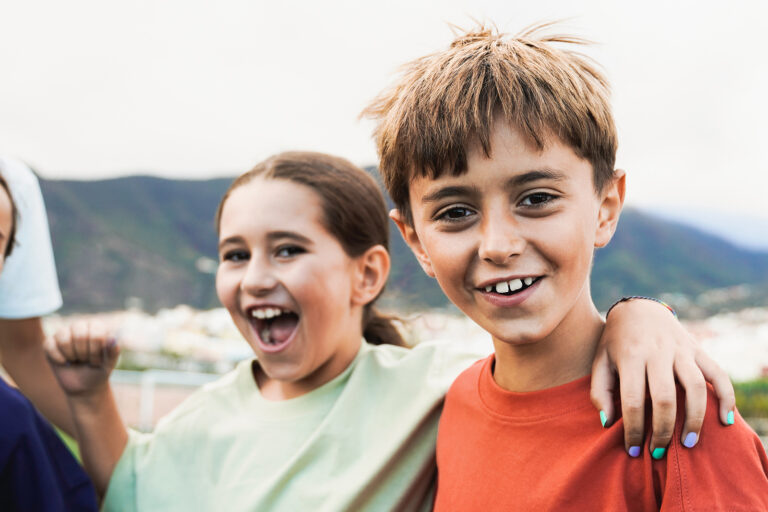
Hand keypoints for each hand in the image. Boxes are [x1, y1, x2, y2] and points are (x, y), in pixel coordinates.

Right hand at [44, 321, 118, 397]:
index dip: (95, 349)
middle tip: (86, 361)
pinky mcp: (50, 343)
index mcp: (97, 327)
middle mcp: (80, 327)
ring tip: (76, 361)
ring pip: (63, 337)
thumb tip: (112, 339)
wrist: (85, 386)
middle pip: (79, 332)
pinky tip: (64, 362)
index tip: (96, 361)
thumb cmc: (99, 370)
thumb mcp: (109, 364)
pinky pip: (49, 344)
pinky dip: (58, 357)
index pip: (96, 331)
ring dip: (71, 354)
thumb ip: (113, 351)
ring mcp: (64, 334)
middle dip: (83, 352)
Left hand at [590, 298, 735, 456]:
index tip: (633, 451)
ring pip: (695, 387)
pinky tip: (724, 420)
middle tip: (658, 452)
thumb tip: (607, 423)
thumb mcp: (599, 362)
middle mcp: (657, 352)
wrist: (637, 310)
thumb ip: (600, 392)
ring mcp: (680, 349)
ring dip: (694, 419)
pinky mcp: (698, 349)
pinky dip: (726, 396)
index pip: (632, 400)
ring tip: (688, 443)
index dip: (633, 430)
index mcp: (630, 356)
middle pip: (665, 397)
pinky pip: (718, 373)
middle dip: (662, 431)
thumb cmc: (615, 343)